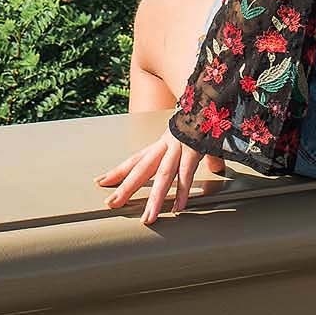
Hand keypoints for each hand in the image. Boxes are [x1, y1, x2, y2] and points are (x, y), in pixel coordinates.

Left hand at [95, 125, 225, 225]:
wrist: (210, 95)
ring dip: (154, 199)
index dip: (119, 171)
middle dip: (126, 187)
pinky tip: (177, 209)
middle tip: (110, 204)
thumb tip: (215, 168)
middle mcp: (165, 146)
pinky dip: (182, 192)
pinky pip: (187, 174)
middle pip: (142, 169)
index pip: (135, 159)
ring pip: (163, 176)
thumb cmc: (201, 118)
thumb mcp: (195, 137)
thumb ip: (202, 155)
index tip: (100, 181)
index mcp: (161, 143)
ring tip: (147, 219)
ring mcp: (179, 148)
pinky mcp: (193, 150)